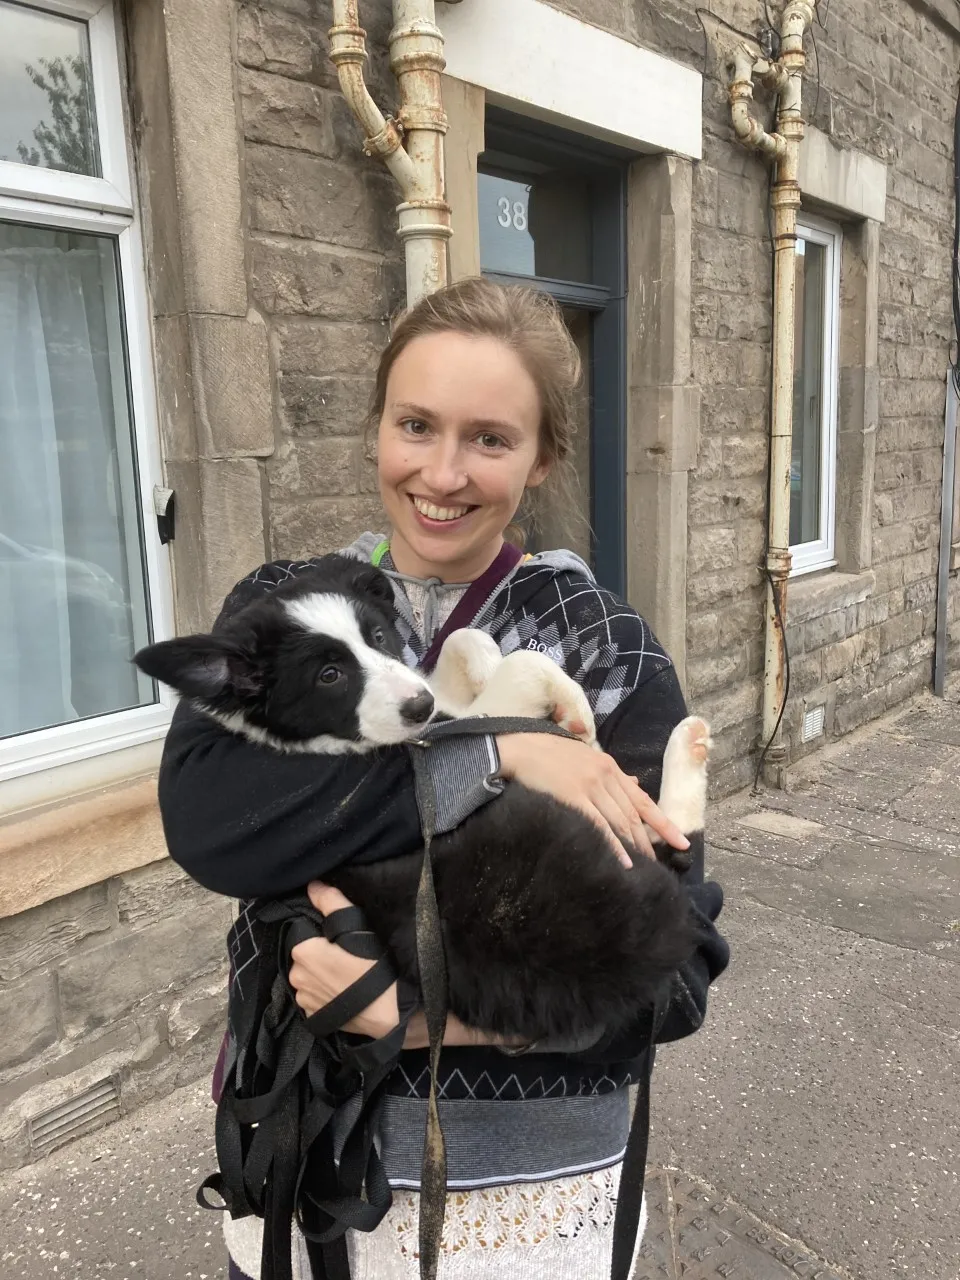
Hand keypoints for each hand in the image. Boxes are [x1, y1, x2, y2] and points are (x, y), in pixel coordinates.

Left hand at [289, 883, 403, 1037]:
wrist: (387, 1009)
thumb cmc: (372, 964)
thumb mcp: (355, 925)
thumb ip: (330, 901)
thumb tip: (312, 885)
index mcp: (302, 951)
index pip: (305, 934)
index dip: (323, 935)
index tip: (341, 940)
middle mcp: (296, 976)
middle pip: (306, 957)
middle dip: (321, 954)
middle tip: (347, 956)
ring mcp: (304, 1000)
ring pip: (309, 978)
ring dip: (321, 976)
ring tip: (347, 976)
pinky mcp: (312, 1018)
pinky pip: (314, 998)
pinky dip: (324, 994)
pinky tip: (342, 992)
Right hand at [496, 733, 689, 867]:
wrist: (520, 748)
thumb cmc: (549, 753)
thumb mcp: (586, 756)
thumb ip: (611, 773)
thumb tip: (637, 785)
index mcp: (609, 766)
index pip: (643, 800)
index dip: (664, 823)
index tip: (682, 842)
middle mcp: (605, 776)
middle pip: (634, 815)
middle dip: (649, 840)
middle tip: (661, 864)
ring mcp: (591, 786)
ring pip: (621, 822)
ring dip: (635, 846)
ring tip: (646, 867)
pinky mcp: (574, 797)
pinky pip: (600, 826)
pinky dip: (614, 845)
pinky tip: (624, 862)